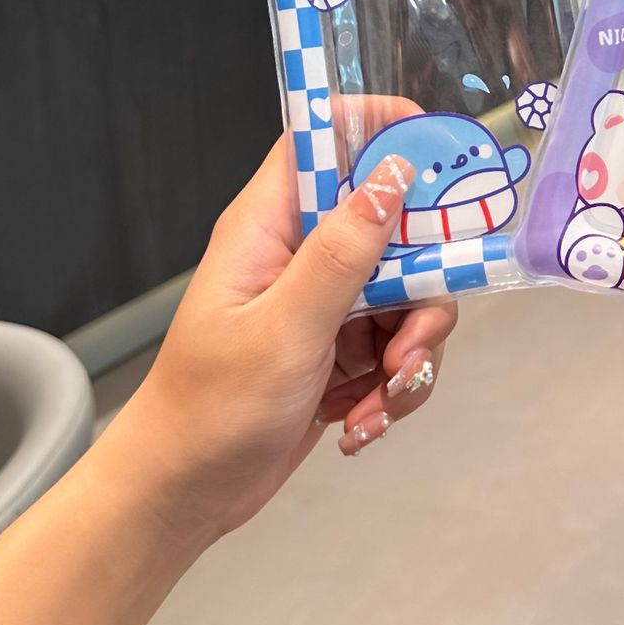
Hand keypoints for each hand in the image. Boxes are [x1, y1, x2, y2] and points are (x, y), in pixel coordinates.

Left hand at [107, 130, 456, 550]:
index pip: (324, 143)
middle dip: (422, 290)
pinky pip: (396, 349)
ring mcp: (322, 305)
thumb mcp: (283, 331)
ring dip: (410, 354)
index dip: (380, 129)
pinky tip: (360, 424)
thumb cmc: (211, 410)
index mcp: (269, 229)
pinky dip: (393, 389)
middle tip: (410, 344)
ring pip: (407, 296)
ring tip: (380, 401)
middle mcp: (299, 256)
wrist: (184, 494)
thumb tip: (393, 178)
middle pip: (393, 229)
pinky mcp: (339, 352)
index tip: (439, 153)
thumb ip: (342, 254)